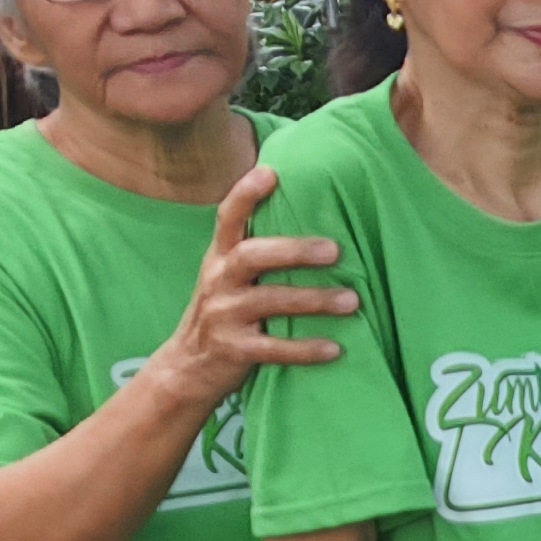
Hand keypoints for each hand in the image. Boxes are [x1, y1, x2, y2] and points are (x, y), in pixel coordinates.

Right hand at [141, 164, 352, 412]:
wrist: (187, 367)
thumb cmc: (226, 311)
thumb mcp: (230, 276)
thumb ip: (258, 250)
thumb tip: (315, 218)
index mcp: (220, 257)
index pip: (227, 218)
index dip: (245, 194)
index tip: (271, 173)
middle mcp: (218, 280)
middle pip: (252, 256)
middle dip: (294, 251)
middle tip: (335, 250)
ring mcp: (223, 315)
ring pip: (269, 301)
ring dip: (313, 300)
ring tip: (352, 301)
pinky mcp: (233, 350)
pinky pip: (273, 349)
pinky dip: (305, 349)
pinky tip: (335, 349)